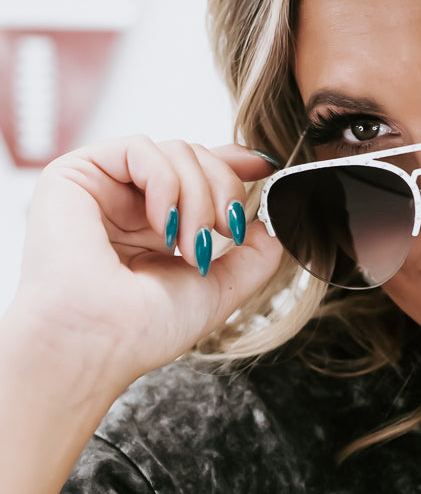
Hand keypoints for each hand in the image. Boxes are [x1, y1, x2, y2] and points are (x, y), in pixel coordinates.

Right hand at [9, 136, 284, 397]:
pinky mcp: (74, 174)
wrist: (97, 345)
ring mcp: (101, 188)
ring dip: (199, 196)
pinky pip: (140, 148)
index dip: (233, 163)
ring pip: (174, 151)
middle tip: (230, 231)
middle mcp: (127, 205)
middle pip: (194, 157)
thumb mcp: (217, 289)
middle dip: (225, 190)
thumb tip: (274, 225)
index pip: (195, 175)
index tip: (267, 166)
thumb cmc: (140, 330)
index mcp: (153, 228)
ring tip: (189, 245)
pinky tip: (163, 224)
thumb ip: (253, 256)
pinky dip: (166, 182)